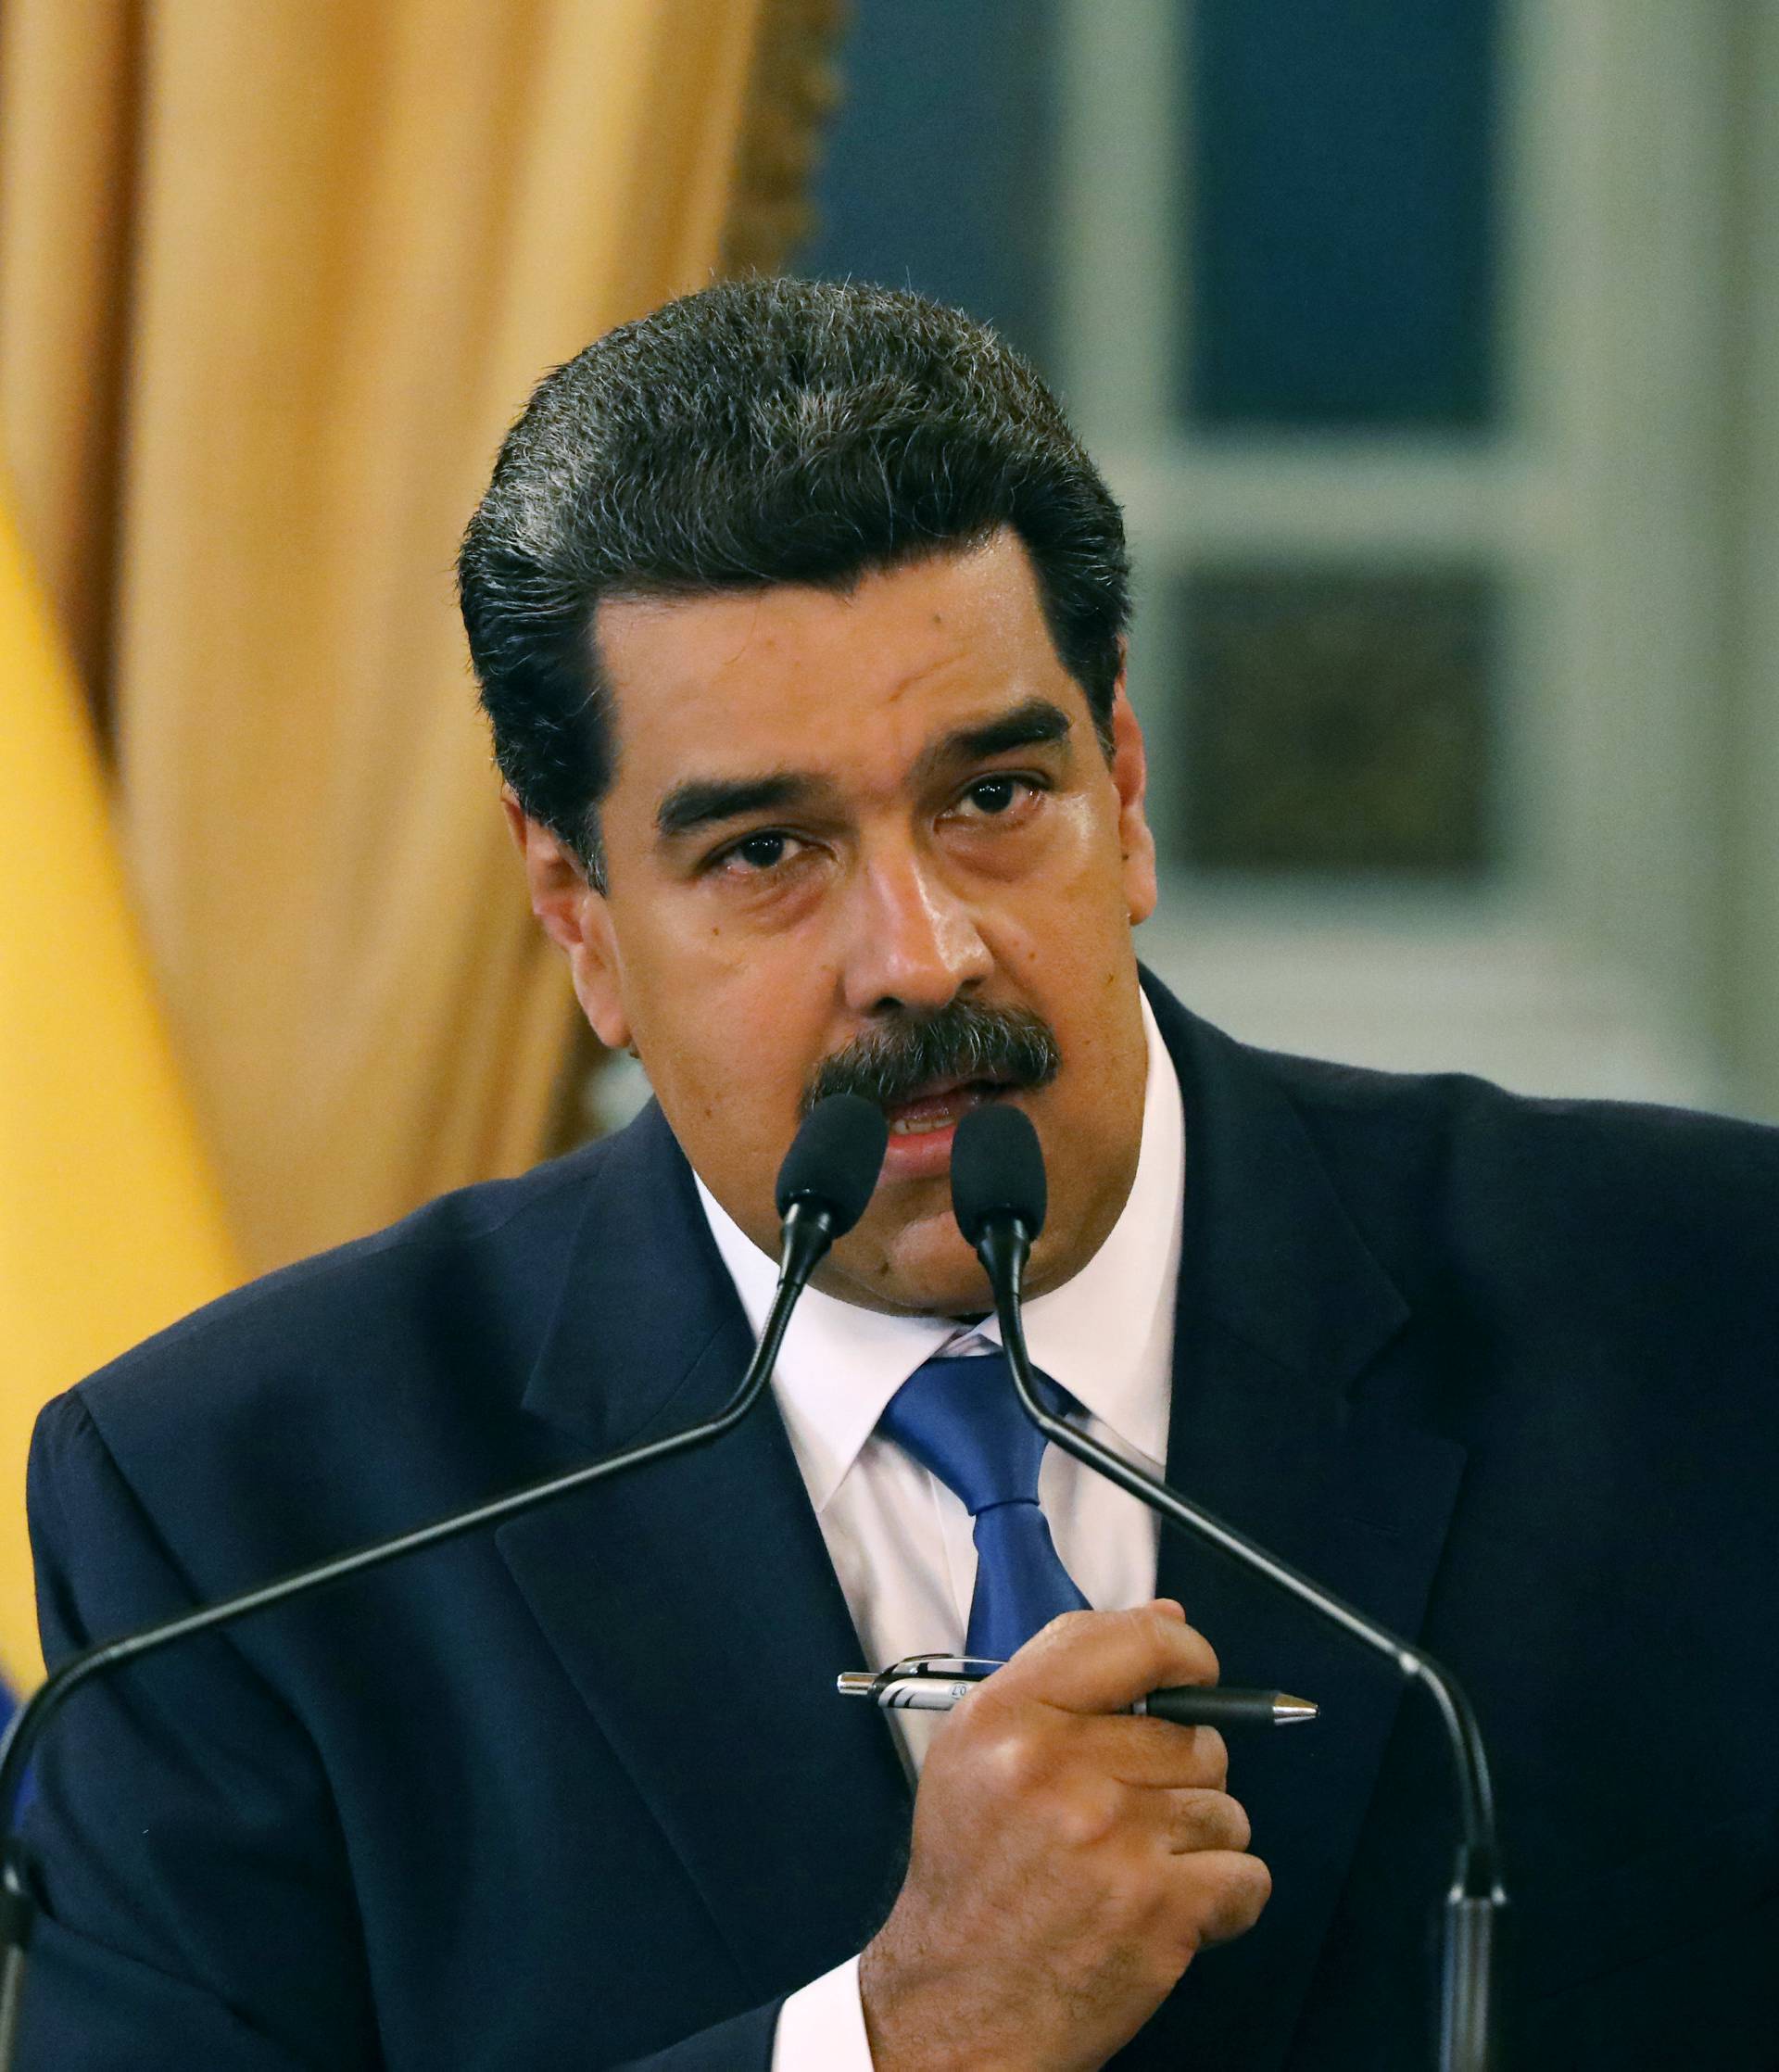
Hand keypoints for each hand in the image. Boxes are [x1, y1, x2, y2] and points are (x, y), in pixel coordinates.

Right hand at [859, 1602, 1270, 2071]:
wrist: (957, 2005)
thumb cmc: (975, 1877)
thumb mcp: (981, 1751)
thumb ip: (1070, 1674)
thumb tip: (1169, 1620)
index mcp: (1007, 1718)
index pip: (1129, 1642)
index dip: (1182, 1652)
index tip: (1196, 1673)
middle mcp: (1057, 1768)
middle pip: (1192, 1737)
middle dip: (1178, 1778)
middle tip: (1126, 1820)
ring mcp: (1113, 1839)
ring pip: (1224, 1807)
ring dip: (1197, 1843)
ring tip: (1134, 1871)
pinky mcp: (1160, 1909)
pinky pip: (1246, 1874)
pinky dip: (1223, 1899)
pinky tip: (1166, 1911)